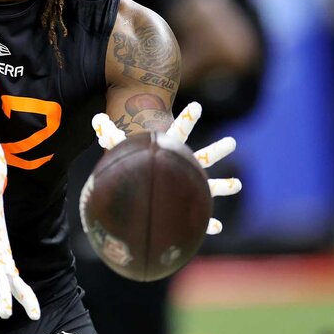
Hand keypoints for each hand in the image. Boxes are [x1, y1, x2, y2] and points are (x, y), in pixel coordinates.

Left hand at [92, 101, 241, 234]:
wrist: (142, 182)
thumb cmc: (132, 161)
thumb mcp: (120, 147)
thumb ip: (110, 135)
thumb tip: (95, 119)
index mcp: (169, 150)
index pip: (179, 132)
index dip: (187, 118)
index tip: (197, 105)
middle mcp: (183, 166)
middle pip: (203, 156)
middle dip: (217, 150)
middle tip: (232, 142)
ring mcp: (188, 185)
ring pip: (210, 185)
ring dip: (223, 185)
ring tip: (238, 184)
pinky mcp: (186, 206)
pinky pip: (200, 216)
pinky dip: (207, 223)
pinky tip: (216, 228)